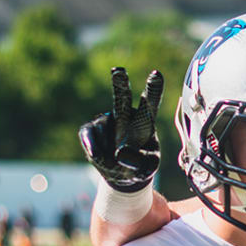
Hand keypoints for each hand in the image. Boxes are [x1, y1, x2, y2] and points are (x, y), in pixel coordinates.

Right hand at [79, 67, 163, 192]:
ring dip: (106, 150)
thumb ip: (141, 162)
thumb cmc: (140, 166)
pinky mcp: (89, 130)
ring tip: (115, 161)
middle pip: (122, 99)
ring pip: (101, 131)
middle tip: (118, 70)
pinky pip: (90, 140)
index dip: (152, 90)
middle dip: (119, 84)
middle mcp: (125, 116)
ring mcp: (105, 122)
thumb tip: (119, 153)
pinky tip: (100, 159)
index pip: (150, 105)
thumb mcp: (148, 167)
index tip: (156, 74)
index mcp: (144, 122)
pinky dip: (96, 153)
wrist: (120, 175)